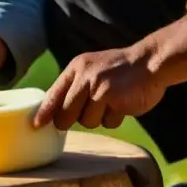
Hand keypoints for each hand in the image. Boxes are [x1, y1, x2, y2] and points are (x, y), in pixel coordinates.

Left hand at [32, 43, 164, 130]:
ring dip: (99, 118)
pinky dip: (115, 118)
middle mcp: (84, 77)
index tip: (35, 125)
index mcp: (76, 68)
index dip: (44, 112)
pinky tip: (122, 104)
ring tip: (111, 102)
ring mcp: (98, 88)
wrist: (150, 62)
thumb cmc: (120, 71)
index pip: (53, 94)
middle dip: (71, 121)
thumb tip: (56, 113)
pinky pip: (107, 123)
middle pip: (65, 115)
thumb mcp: (93, 69)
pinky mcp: (113, 99)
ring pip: (86, 122)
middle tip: (89, 111)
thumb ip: (76, 87)